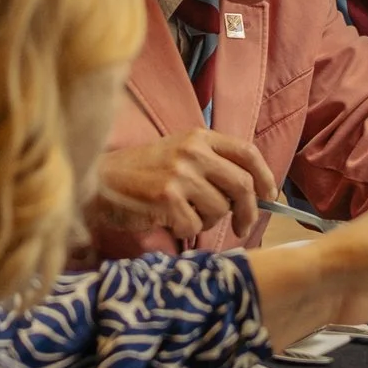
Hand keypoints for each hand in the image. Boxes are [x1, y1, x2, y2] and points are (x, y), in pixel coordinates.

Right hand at [90, 130, 275, 242]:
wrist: (99, 182)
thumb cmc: (140, 172)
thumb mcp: (177, 152)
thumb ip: (210, 163)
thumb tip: (251, 191)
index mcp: (198, 136)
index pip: (247, 153)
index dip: (265, 176)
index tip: (268, 195)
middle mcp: (192, 151)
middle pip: (242, 185)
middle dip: (248, 211)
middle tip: (242, 225)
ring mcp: (180, 174)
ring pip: (219, 209)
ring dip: (208, 220)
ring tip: (185, 214)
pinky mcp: (167, 199)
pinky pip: (195, 226)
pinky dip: (186, 231)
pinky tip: (168, 221)